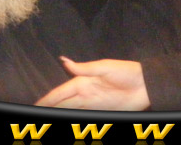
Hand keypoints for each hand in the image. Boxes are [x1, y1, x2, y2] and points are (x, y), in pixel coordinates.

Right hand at [35, 57, 149, 109]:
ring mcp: (92, 103)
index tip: (33, 106)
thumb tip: (64, 60)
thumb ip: (84, 68)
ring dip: (58, 114)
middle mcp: (85, 93)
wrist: (147, 85)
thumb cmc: (128, 72)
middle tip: (32, 117)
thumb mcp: (106, 67)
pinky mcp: (101, 111)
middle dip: (48, 109)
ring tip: (43, 121)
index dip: (46, 100)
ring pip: (69, 111)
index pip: (60, 93)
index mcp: (83, 81)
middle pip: (61, 104)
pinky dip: (72, 118)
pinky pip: (82, 116)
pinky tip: (65, 120)